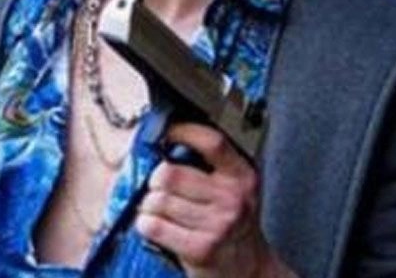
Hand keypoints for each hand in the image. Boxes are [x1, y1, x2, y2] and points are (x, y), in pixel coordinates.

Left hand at [134, 122, 280, 277]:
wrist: (249, 270)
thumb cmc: (233, 227)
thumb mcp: (234, 191)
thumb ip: (210, 168)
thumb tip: (167, 143)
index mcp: (242, 177)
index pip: (212, 143)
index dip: (184, 132)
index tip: (168, 133)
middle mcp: (233, 199)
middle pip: (170, 173)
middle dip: (156, 181)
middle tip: (160, 189)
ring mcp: (217, 225)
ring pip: (157, 200)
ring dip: (150, 206)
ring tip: (161, 212)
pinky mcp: (200, 249)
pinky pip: (153, 225)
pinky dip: (146, 225)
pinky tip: (158, 227)